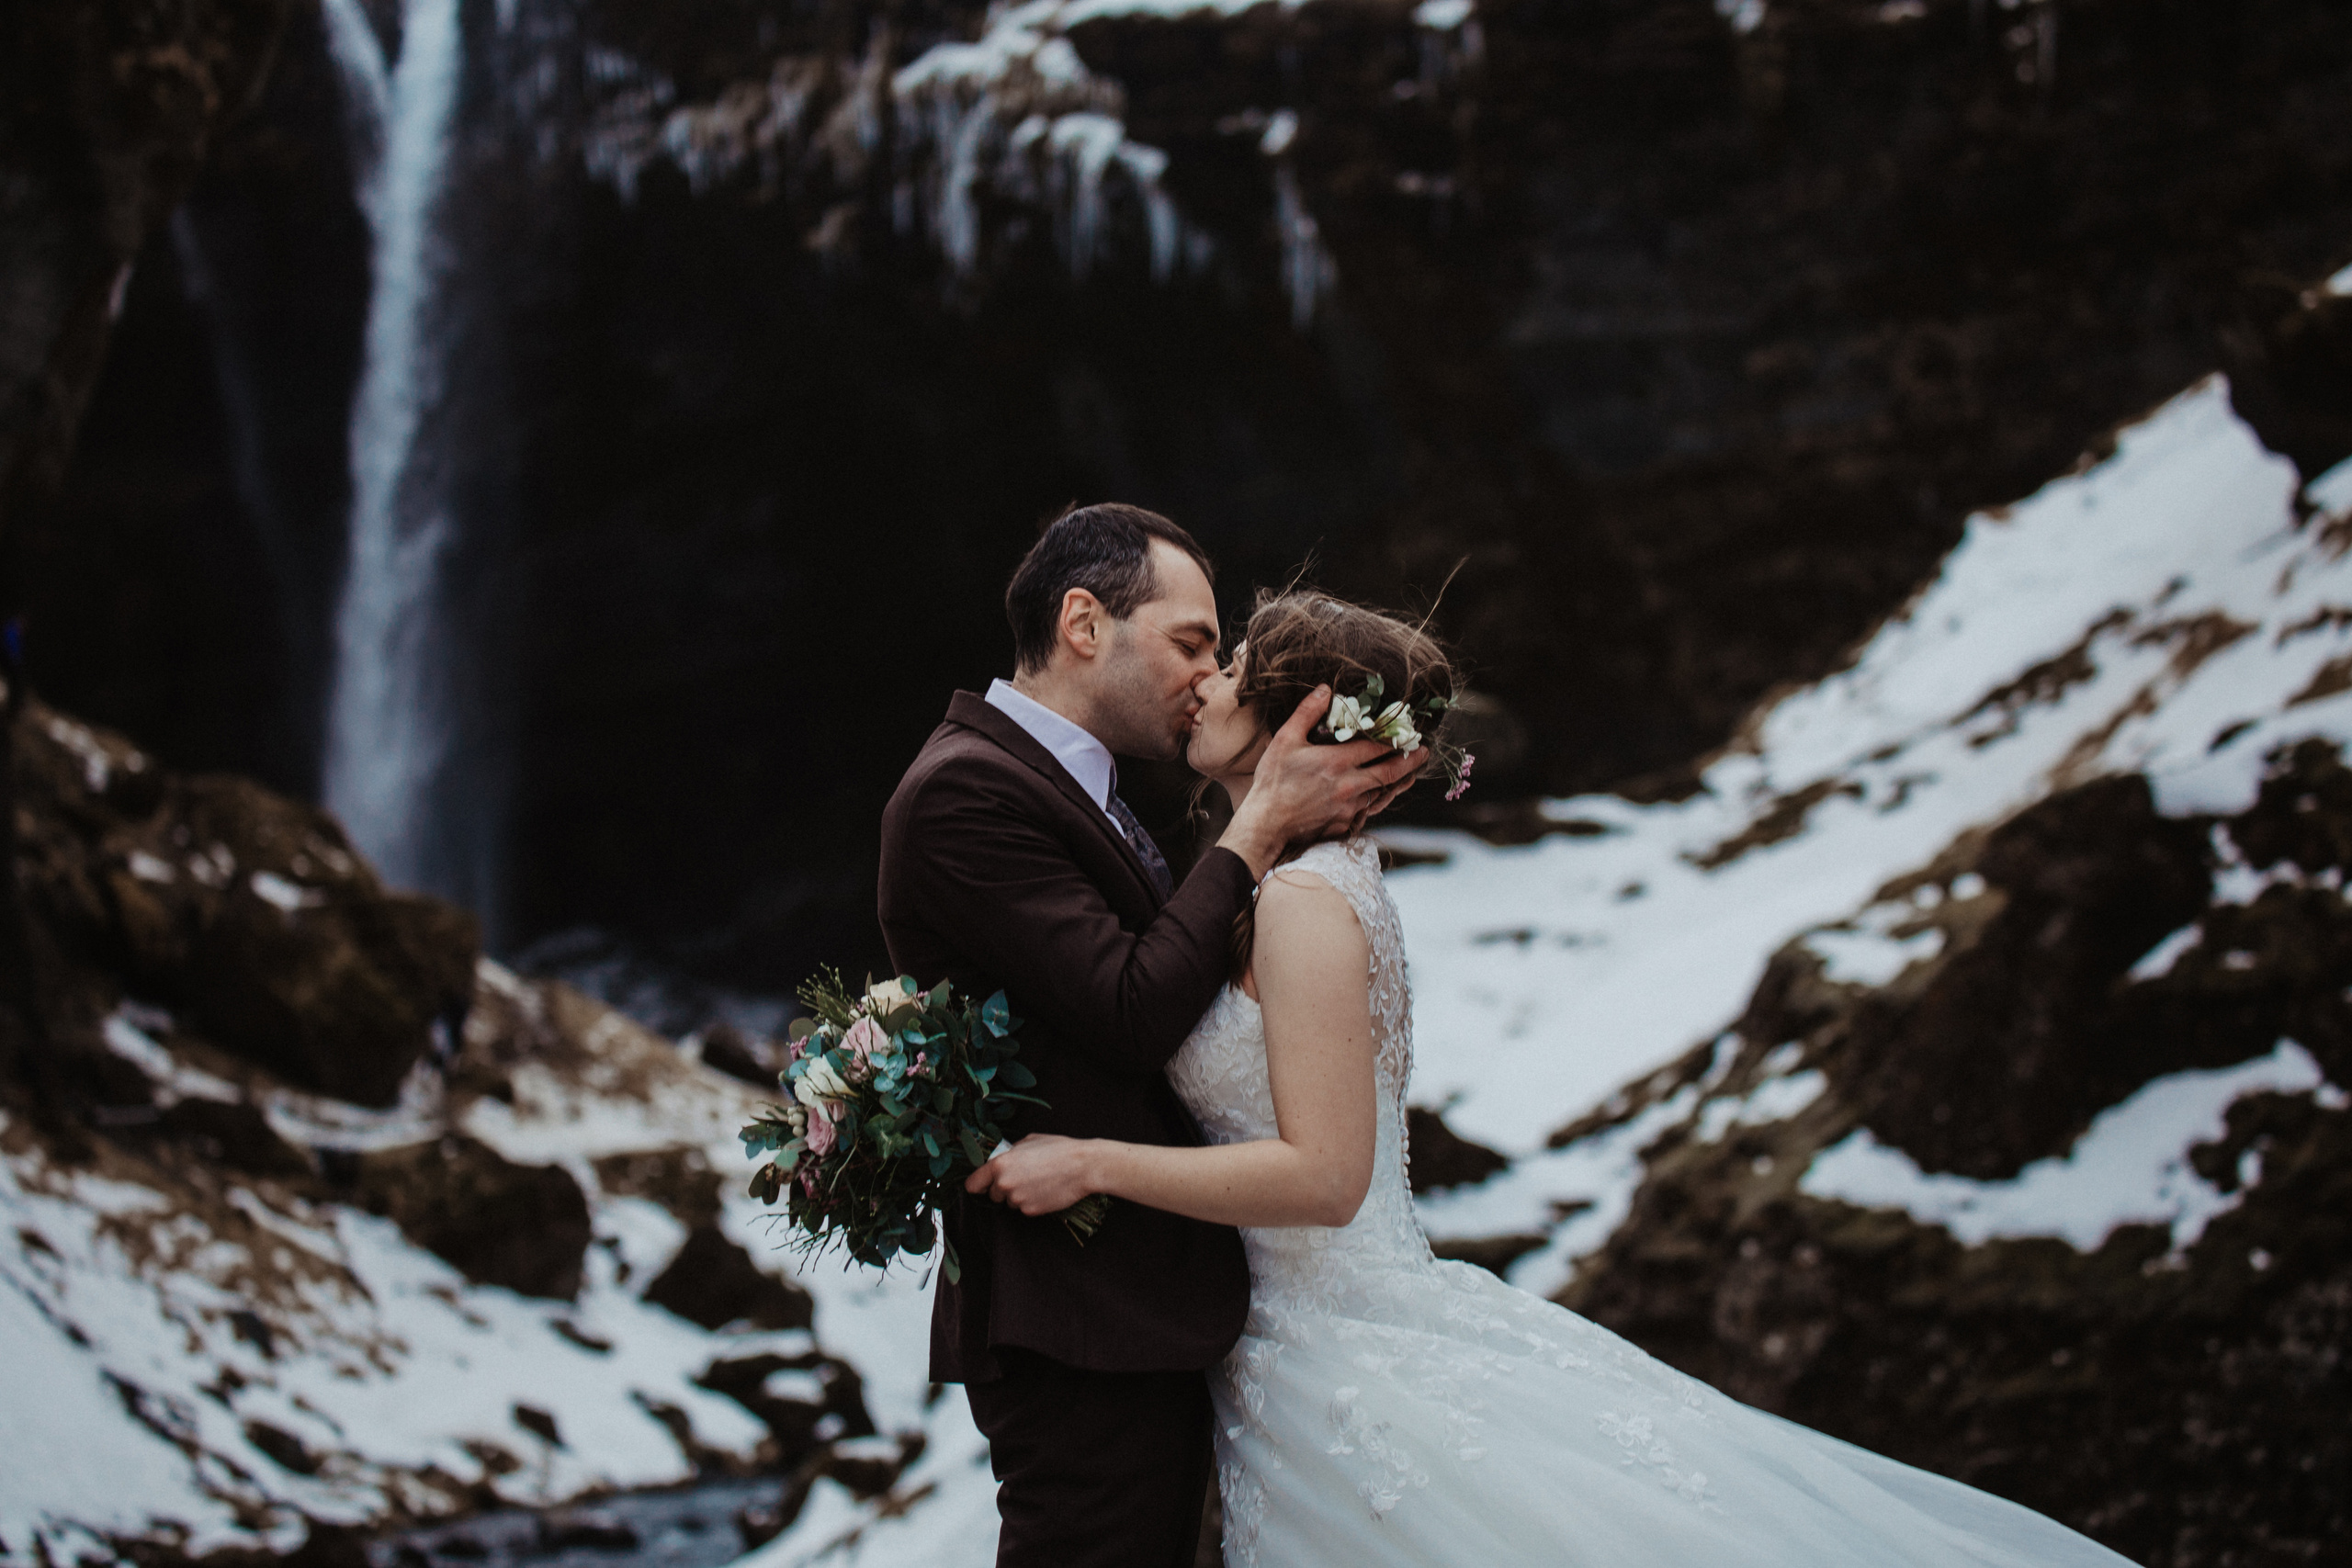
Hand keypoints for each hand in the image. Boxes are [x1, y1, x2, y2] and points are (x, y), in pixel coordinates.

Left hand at [964, 1134, 1102, 1216]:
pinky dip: (1032, 1202)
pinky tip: (1045, 1190)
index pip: (973, 1184)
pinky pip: (1024, 1208)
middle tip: (1022, 1177)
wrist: (1083, 1166)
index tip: (983, 1185)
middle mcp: (1004, 1184)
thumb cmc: (1058, 1149)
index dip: (978, 1184)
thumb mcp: (1029, 1141)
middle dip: (1003, 1188)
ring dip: (1018, 1195)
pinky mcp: (1031, 1211)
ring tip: (1038, 1181)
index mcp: (999, 1165)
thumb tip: (1002, 1158)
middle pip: (993, 1194)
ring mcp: (1017, 1200)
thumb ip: (1010, 1152)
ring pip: (1010, 1202)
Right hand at [1220, 686, 1426, 873]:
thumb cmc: (1272, 781)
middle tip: (1424, 752)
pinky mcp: (1345, 825)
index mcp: (1337, 761)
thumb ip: (1307, 712)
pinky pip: (1368, 810)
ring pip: (1383, 793)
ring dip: (1398, 782)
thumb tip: (1326, 689)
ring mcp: (1349, 808)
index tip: (1410, 731)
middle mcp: (1349, 785)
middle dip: (1411, 760)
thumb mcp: (1285, 740)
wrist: (1266, 825)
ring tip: (1410, 773)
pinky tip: (1382, 795)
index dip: (1396, 737)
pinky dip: (1379, 800)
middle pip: (1390, 771)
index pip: (1377, 747)